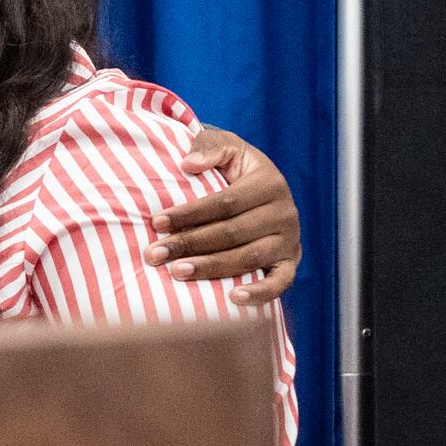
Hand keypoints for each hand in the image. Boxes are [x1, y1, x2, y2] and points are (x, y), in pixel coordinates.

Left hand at [148, 126, 300, 304]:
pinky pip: (280, 283)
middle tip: (155, 254)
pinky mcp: (290, 263)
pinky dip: (259, 293)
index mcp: (270, 183)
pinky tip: (233, 298)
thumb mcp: (227, 147)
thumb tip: (189, 164)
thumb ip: (209, 147)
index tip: (157, 223)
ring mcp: (290, 240)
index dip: (190, 213)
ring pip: (248, 259)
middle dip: (190, 244)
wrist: (261, 187)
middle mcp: (285, 213)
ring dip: (210, 268)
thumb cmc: (235, 168)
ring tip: (176, 272)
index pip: (225, 202)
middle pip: (232, 233)